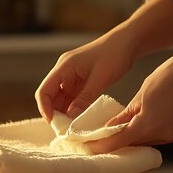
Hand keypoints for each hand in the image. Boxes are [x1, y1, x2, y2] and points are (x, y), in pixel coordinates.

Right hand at [34, 0, 172, 122]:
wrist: (128, 42)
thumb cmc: (114, 55)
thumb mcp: (100, 79)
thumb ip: (84, 98)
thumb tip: (71, 118)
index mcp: (64, 67)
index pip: (44, 90)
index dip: (45, 108)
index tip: (53, 123)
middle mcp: (64, 72)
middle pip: (50, 96)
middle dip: (55, 113)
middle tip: (65, 130)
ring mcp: (71, 76)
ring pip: (61, 99)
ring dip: (64, 113)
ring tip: (72, 128)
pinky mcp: (80, 81)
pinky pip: (72, 98)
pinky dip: (73, 109)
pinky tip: (79, 119)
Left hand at [87, 49, 172, 153]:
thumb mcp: (143, 92)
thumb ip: (127, 113)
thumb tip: (112, 126)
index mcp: (148, 125)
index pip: (118, 143)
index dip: (101, 146)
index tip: (88, 147)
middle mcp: (163, 135)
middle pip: (133, 144)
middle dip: (117, 142)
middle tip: (99, 139)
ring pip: (147, 140)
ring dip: (134, 136)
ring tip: (119, 129)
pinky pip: (161, 134)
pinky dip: (149, 130)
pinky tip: (143, 121)